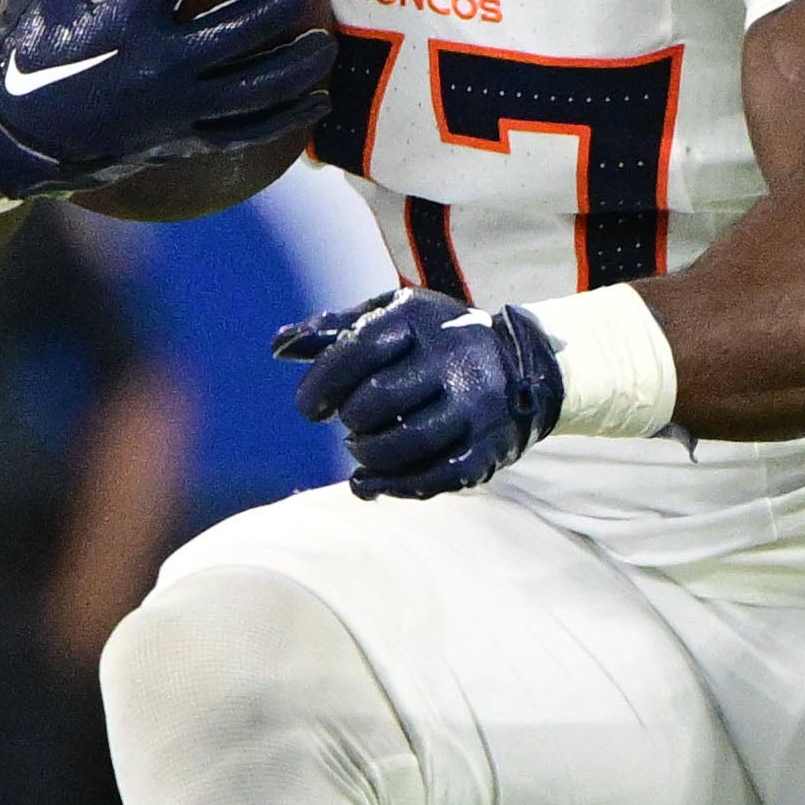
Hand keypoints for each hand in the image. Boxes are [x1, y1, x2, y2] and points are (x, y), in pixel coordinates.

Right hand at [0, 0, 326, 206]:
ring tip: (324, 39)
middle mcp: (159, 65)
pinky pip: (251, 130)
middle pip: (246, 26)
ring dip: (301, 61)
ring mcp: (177, 108)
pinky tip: (318, 99)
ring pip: (261, 85)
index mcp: (125, 18)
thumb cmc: (27, 48)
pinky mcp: (184, 140)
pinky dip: (290, 115)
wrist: (15, 139)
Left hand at [282, 289, 568, 497]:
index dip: (322, 385)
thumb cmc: (437, 341)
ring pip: (406, 444)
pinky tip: (371, 482)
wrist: (526, 365)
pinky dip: (393, 486)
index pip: (357, 352)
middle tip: (350, 423)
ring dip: (368, 455)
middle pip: (377, 402)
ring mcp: (474, 408)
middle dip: (350, 420)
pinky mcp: (486, 448)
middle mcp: (452, 361)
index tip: (311, 408)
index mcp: (421, 323)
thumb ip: (335, 330)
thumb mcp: (392, 318)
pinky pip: (433, 477)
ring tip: (362, 450)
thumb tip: (278, 347)